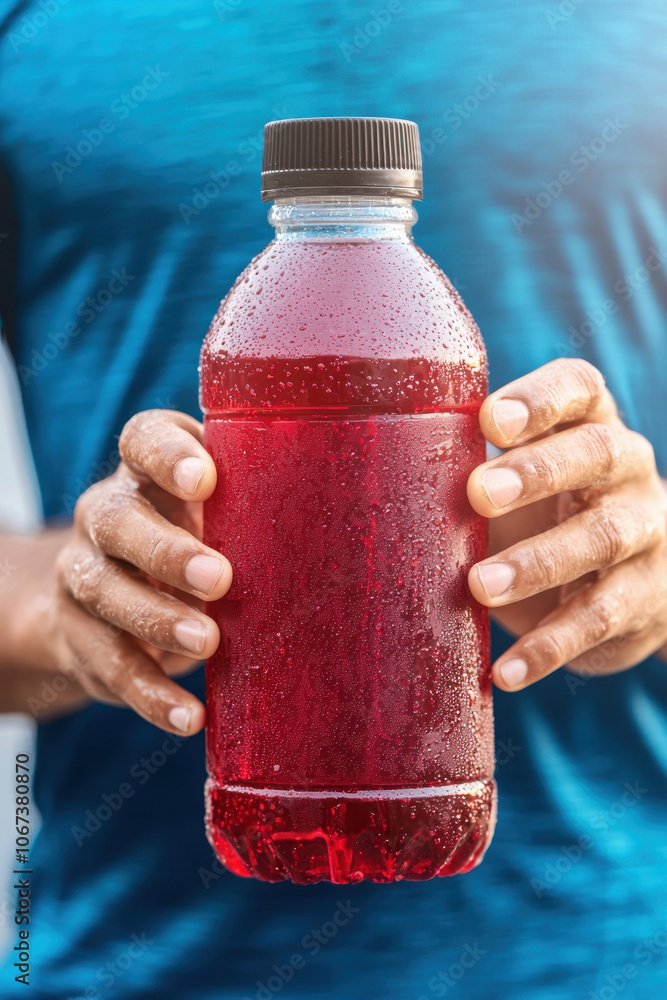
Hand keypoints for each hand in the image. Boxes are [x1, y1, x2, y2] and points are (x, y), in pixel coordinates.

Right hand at [20, 411, 229, 733]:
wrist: (101, 601)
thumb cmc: (192, 541)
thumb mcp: (218, 512)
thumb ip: (258, 500)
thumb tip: (359, 504)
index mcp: (144, 473)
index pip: (142, 440)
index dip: (167, 455)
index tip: (205, 477)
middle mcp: (104, 516)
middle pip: (116, 519)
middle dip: (165, 550)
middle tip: (219, 578)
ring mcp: (84, 574)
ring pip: (104, 591)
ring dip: (157, 620)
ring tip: (209, 643)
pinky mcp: (79, 636)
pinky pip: (109, 665)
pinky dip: (150, 693)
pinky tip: (189, 715)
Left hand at [466, 359, 666, 690]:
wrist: (632, 579)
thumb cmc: (548, 511)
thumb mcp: (521, 476)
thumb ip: (470, 462)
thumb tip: (366, 465)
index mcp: (590, 422)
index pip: (578, 388)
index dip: (540, 398)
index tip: (490, 418)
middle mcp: (627, 468)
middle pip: (596, 454)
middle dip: (538, 472)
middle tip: (478, 494)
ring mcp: (645, 532)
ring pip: (602, 539)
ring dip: (539, 563)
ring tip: (479, 586)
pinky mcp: (642, 599)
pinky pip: (599, 621)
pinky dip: (550, 647)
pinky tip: (505, 671)